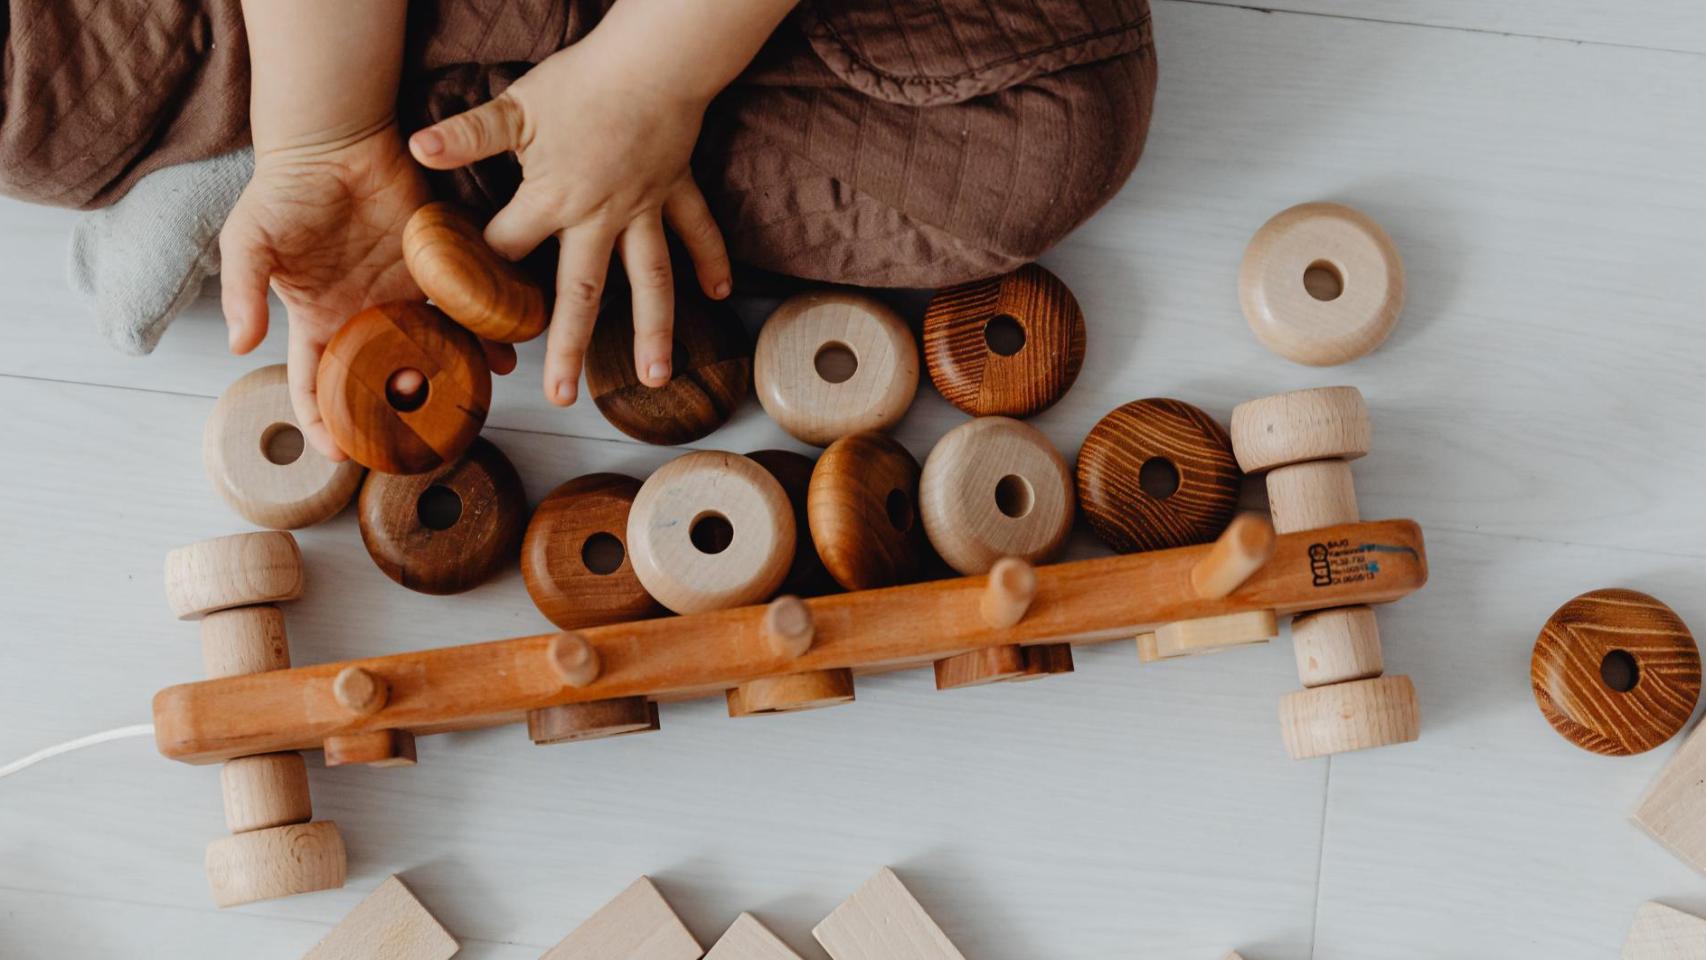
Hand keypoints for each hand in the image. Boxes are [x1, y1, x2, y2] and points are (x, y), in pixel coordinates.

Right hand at [219, 124, 516, 458]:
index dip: (323, 423)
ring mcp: (401, 295)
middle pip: (381, 381)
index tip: (341, 455)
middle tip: (418, 445)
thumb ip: (242, 292)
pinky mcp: (436, 269)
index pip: (316, 385)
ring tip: (470, 406)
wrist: (334, 141)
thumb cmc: (285, 190)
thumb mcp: (248, 241)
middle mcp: (363, 316)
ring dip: (449, 379)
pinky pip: (460, 309)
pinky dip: (480, 332)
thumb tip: (240, 346)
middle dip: (397, 414)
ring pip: (429, 351)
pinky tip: (496, 353)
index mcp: (318, 320)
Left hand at [407, 37, 732, 405]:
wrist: (654, 62)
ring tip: (655, 379)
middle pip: (582, 293)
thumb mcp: (515, 107)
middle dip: (569, 346)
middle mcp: (600, 218)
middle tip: (560, 397)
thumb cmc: (582, 82)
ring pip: (651, 280)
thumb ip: (469, 135)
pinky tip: (719, 295)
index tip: (462, 317)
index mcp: (553, 200)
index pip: (507, 249)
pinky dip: (711, 261)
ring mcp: (644, 211)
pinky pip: (698, 232)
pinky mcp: (676, 192)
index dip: (479, 279)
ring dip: (655, 330)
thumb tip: (418, 149)